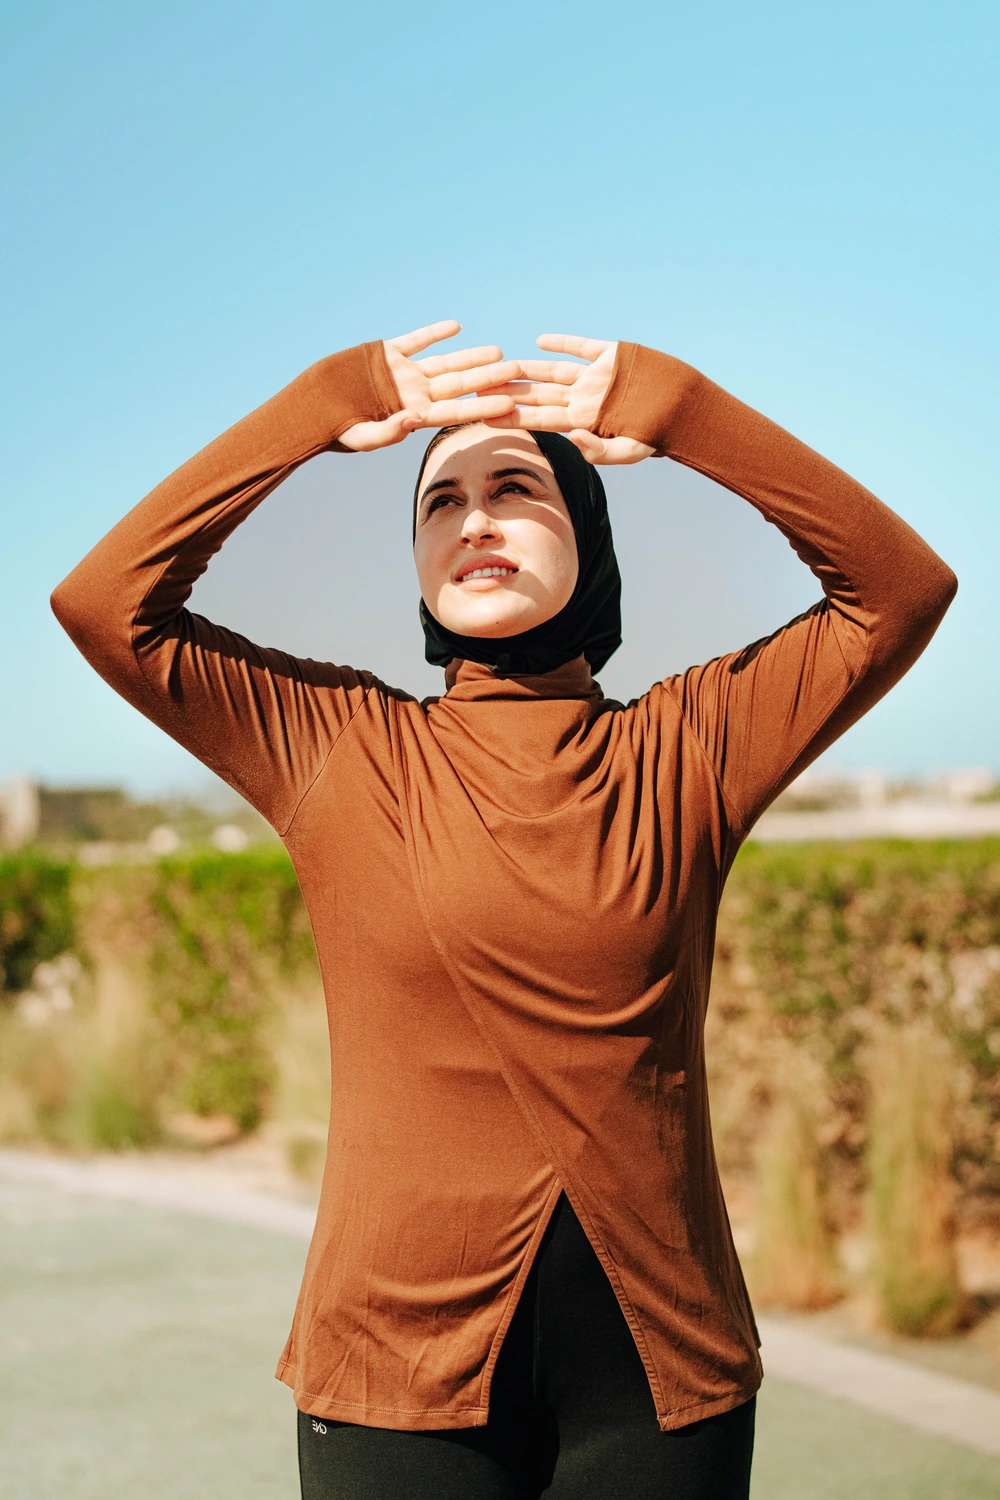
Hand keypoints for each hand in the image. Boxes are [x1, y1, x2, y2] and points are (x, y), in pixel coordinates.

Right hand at [339, 321, 519, 451]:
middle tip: (517, 370)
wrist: (312, 408)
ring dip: (470, 357)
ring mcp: (402, 374)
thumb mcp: (361, 437)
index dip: (483, 405)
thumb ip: (387, 433)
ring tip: (497, 351)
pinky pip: (415, 341)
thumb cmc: (335, 431)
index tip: (510, 403)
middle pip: (459, 385)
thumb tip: (413, 423)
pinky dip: (433, 334)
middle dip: (487, 378)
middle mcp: (414, 395)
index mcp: (414, 416)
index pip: (456, 411)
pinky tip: (455, 327)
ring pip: (444, 363)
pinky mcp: (386, 354)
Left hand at [484, 334, 654, 464]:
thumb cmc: (657, 436)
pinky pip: (583, 347)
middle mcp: (585, 398)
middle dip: (509, 391)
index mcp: (584, 421)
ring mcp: (596, 377)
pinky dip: (564, 342)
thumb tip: (570, 439)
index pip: (541, 418)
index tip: (484, 415)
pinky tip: (541, 340)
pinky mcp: (612, 355)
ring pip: (554, 371)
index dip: (512, 416)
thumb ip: (599, 450)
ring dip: (527, 368)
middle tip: (478, 386)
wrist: (686, 410)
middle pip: (540, 394)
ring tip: (499, 363)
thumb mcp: (629, 450)